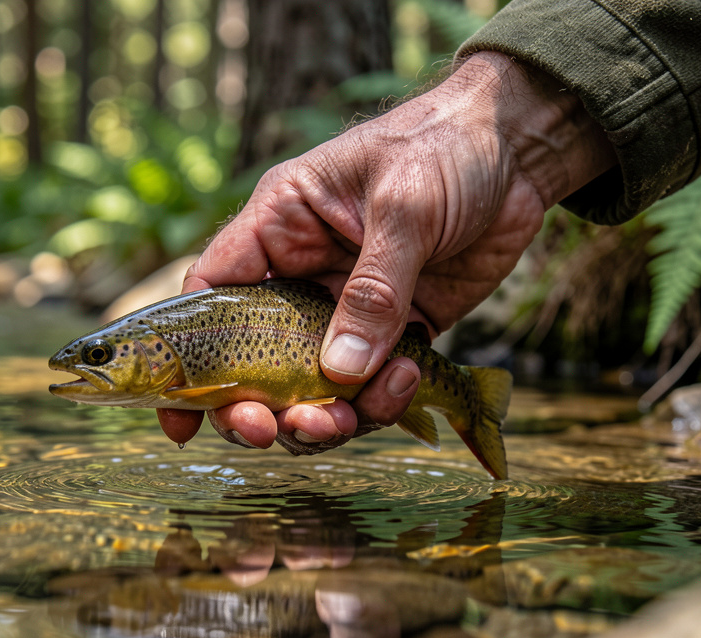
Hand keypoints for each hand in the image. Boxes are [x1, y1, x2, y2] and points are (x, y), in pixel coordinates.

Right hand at [158, 51, 614, 448]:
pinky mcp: (397, 329)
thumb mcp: (404, 205)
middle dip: (260, 406)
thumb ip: (374, 289)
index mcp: (279, 226)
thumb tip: (341, 374)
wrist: (520, 147)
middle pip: (257, 361)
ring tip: (352, 417)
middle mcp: (303, 273)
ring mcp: (349, 307)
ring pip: (315, 386)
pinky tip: (409, 377)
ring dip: (326, 416)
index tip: (181, 420)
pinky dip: (383, 399)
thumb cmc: (446, 146)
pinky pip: (374, 385)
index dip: (189, 364)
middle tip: (278, 429)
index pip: (211, 297)